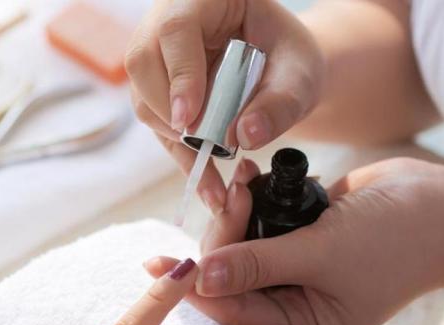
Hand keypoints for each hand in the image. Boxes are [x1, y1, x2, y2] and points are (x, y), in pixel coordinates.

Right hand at [126, 0, 323, 211]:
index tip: (190, 118)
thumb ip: (281, 101)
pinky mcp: (156, 92)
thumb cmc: (289, 56)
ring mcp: (155, 56)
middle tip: (202, 144)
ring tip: (214, 174)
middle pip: (143, 63)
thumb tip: (244, 136)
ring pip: (143, 97)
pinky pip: (158, 126)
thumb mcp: (300, 73)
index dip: (180, 75)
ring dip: (176, 139)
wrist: (282, 66)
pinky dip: (184, 157)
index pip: (176, 30)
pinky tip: (208, 185)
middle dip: (168, 111)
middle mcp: (167, 21)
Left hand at [145, 157, 443, 324]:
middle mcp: (293, 310)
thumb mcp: (322, 254)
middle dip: (221, 240)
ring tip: (243, 178)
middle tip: (231, 195)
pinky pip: (256, 229)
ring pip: (238, 253)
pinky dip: (250, 205)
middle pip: (230, 282)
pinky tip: (251, 178)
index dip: (198, 286)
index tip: (162, 264)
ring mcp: (293, 276)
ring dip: (233, 216)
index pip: (234, 314)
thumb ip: (258, 264)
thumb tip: (201, 276)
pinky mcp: (296, 244)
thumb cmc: (395, 238)